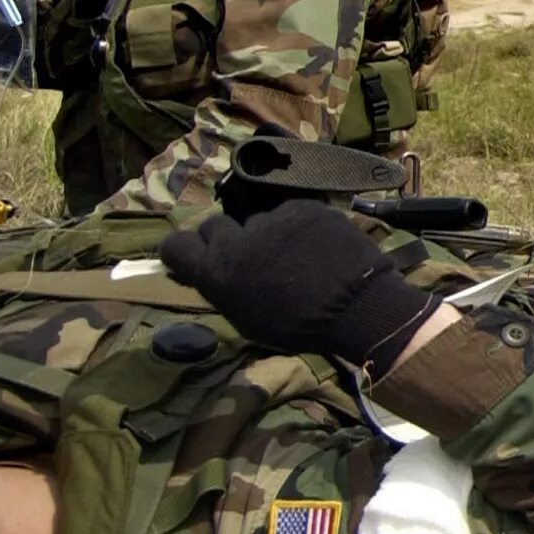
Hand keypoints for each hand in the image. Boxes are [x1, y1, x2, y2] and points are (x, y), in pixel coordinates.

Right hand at [161, 199, 437, 371]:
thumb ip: (222, 288)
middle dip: (227, 240)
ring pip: (257, 221)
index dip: (185, 250)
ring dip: (268, 235)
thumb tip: (209, 272)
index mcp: (216, 271)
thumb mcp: (246, 319)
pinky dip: (298, 226)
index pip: (175, 245)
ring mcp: (270, 219)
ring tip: (296, 256)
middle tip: (252, 258)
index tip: (198, 256)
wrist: (358, 307)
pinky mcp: (302, 207)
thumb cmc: (298, 327)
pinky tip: (317, 245)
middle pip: (214, 226)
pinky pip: (290, 214)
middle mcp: (236, 239)